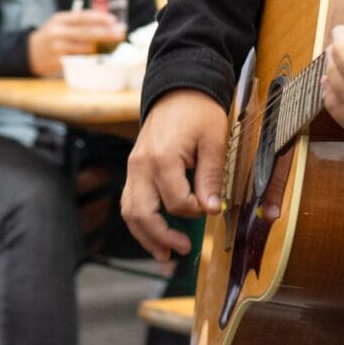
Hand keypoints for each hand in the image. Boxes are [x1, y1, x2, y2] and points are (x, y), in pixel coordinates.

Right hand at [26, 8, 124, 75]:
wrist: (29, 53)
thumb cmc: (51, 36)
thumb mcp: (60, 23)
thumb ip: (78, 22)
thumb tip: (105, 22)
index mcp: (60, 19)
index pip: (82, 16)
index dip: (99, 18)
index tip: (113, 20)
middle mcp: (58, 32)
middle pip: (86, 32)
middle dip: (106, 33)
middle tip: (119, 33)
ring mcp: (57, 47)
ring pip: (84, 47)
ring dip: (100, 47)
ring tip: (112, 45)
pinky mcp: (57, 61)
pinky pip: (78, 59)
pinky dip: (89, 58)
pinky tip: (98, 56)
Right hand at [123, 89, 228, 263]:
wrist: (178, 88)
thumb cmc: (198, 111)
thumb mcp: (213, 139)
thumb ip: (210, 176)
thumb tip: (212, 210)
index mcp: (162, 158)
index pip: (177, 202)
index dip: (197, 211)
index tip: (212, 208)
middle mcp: (141, 166)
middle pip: (142, 214)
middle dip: (162, 238)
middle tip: (183, 250)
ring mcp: (133, 169)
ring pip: (130, 212)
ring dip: (146, 237)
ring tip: (166, 255)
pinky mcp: (134, 170)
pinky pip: (130, 202)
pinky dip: (140, 222)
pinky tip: (155, 237)